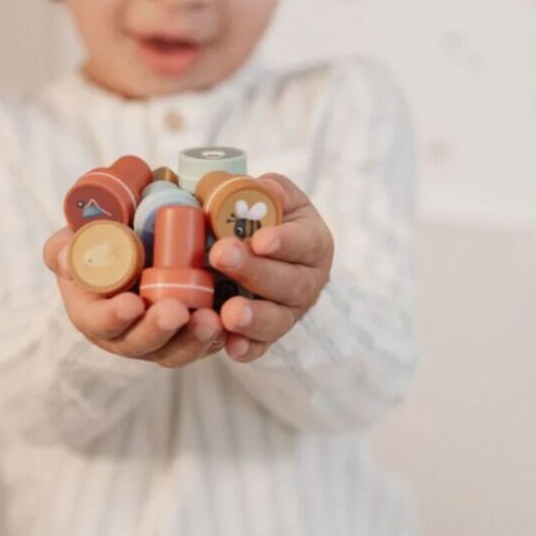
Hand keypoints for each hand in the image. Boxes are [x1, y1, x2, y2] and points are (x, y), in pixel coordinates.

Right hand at [42, 227, 226, 367]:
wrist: (137, 234)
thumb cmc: (101, 239)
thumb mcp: (75, 239)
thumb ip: (65, 247)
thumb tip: (67, 257)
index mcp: (92, 312)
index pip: (99, 324)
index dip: (113, 318)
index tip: (132, 304)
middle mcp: (125, 333)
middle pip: (141, 345)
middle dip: (160, 331)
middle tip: (178, 311)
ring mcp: (159, 338)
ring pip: (175, 351)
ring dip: (193, 340)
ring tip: (212, 320)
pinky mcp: (188, 333)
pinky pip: (203, 343)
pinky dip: (218, 338)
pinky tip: (232, 324)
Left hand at [208, 173, 333, 362]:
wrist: (260, 248)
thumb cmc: (266, 218)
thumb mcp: (275, 196)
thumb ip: (272, 190)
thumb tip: (265, 187)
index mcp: (313, 242)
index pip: (305, 243)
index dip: (284, 242)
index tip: (260, 239)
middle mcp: (308, 281)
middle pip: (289, 283)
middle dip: (255, 271)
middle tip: (222, 256)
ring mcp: (289, 311)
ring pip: (278, 319)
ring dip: (254, 317)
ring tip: (229, 313)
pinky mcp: (267, 334)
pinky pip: (260, 346)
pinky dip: (247, 348)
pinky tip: (231, 346)